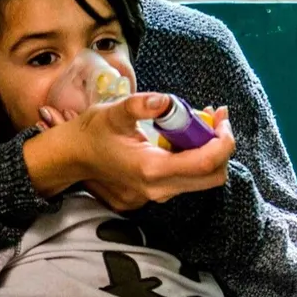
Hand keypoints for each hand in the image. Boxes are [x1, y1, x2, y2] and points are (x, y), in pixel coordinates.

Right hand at [38, 95, 234, 211]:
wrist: (73, 157)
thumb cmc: (92, 134)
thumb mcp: (114, 112)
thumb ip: (141, 105)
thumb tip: (166, 101)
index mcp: (151, 169)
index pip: (206, 163)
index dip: (224, 141)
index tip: (222, 118)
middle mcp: (158, 188)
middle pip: (212, 177)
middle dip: (221, 147)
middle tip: (216, 119)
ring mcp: (157, 194)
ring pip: (202, 180)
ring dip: (209, 151)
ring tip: (200, 122)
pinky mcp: (157, 193)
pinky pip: (187, 179)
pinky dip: (195, 157)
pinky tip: (183, 136)